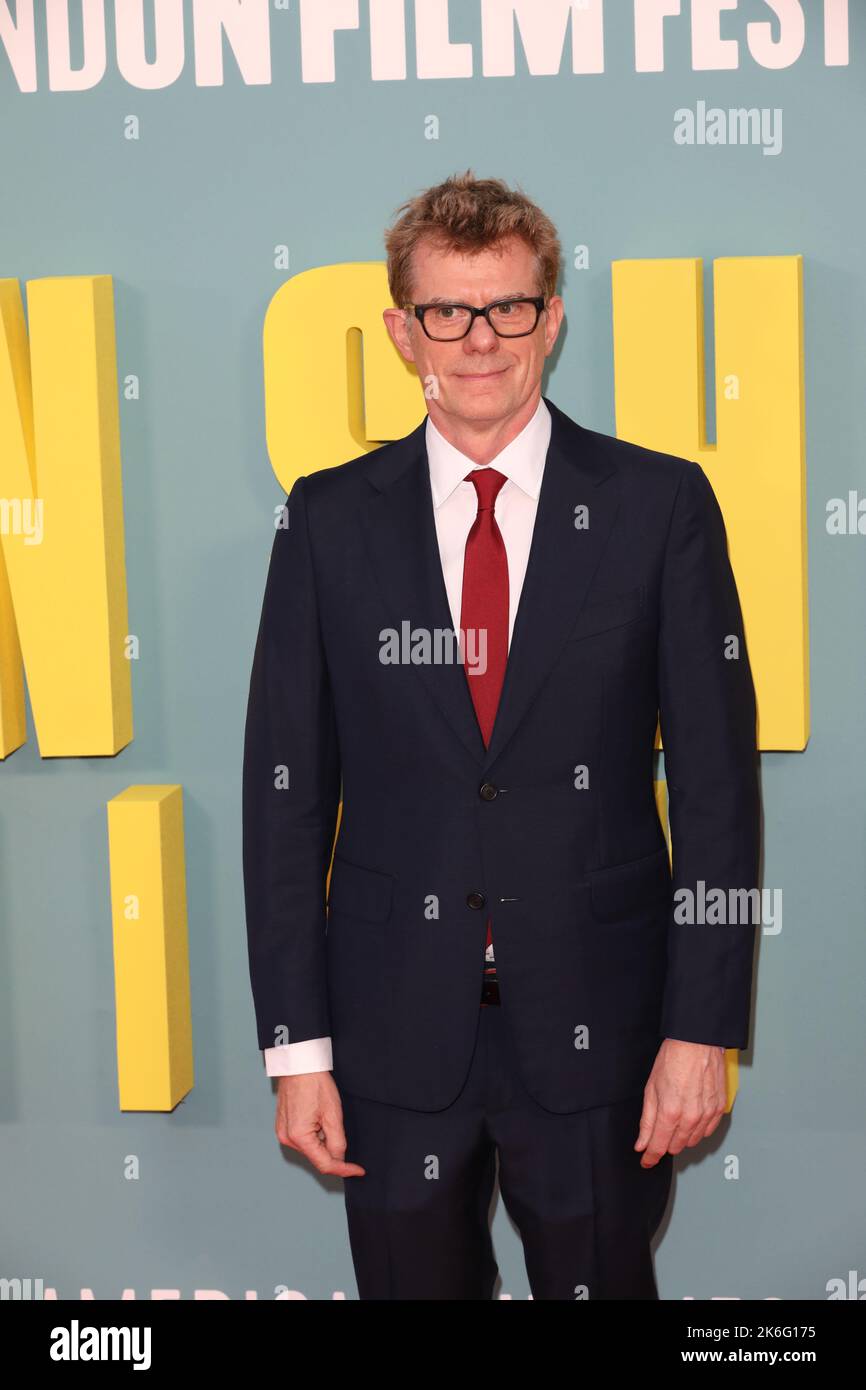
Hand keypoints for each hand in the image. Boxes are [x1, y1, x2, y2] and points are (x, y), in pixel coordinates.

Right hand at [275, 1072, 365, 1177]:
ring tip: (326, 1117)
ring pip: (310, 1148)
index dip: (344, 1169)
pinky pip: (303, 1139)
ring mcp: (283, 1132)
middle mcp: (287, 1138)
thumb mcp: (333, 1114)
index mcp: (299, 1137)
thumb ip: (337, 1142)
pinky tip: (318, 1118)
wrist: (300, 1065)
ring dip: (323, 1141)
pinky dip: (314, 1135)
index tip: (358, 1170)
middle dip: (333, 1151)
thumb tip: (339, 1159)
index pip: (325, 1164)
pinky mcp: (283, 1126)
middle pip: (317, 1157)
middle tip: (342, 1132)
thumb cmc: (315, 1083)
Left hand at [634, 1039, 726, 1167]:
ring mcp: (707, 1114)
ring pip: (693, 1141)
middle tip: (659, 1131)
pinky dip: (698, 1130)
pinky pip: (708, 1131)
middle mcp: (691, 1118)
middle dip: (665, 1142)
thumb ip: (647, 1121)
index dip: (650, 1157)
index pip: (659, 1147)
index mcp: (670, 1113)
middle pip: (676, 1146)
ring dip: (681, 1137)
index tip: (646, 1161)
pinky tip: (691, 1118)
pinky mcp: (719, 1109)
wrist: (697, 1043)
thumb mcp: (651, 1089)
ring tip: (675, 1120)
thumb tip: (642, 1143)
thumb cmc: (673, 1059)